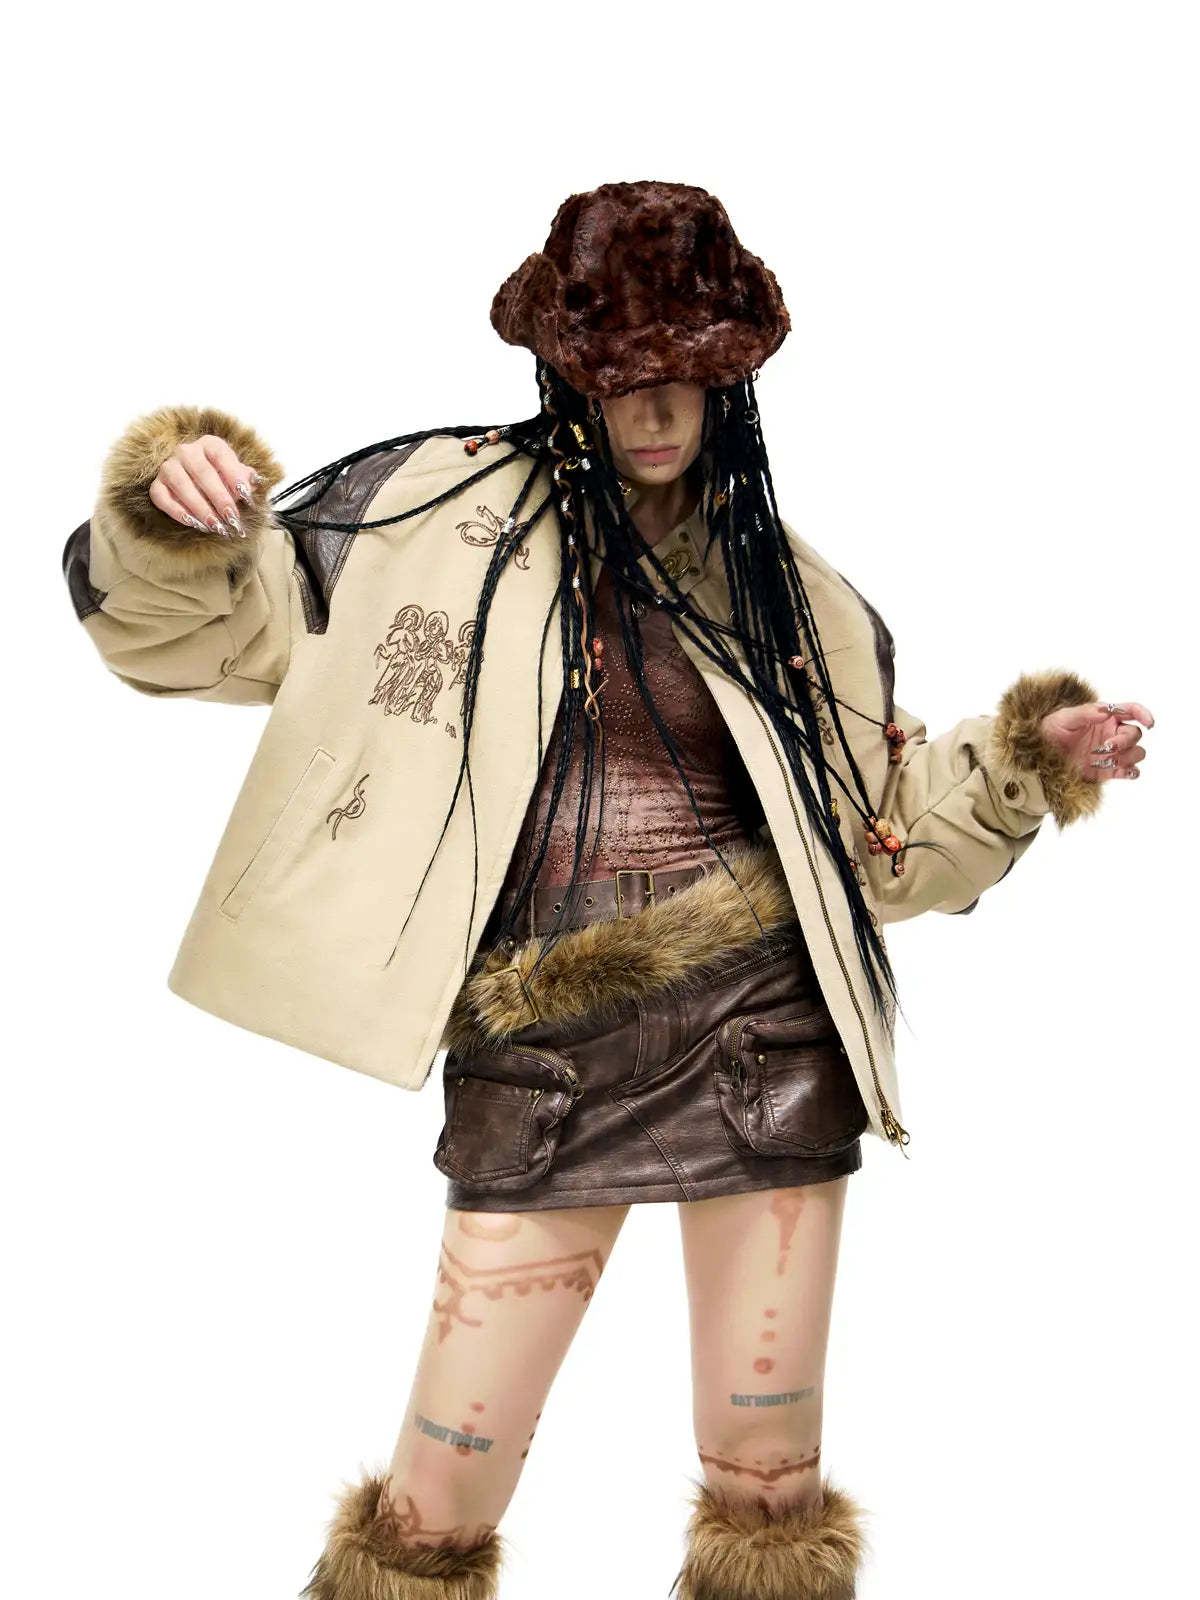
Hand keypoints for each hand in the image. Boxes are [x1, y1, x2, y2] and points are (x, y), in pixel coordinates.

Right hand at [148, 433, 263, 539]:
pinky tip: (194, 523)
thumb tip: (252, 484)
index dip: (234, 475)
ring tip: (216, 525)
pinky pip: (162, 498)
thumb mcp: (237, 474)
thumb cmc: (222, 478)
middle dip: (219, 497)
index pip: (221, 455)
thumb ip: (246, 478)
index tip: (246, 496)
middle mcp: (186, 451)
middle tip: (232, 518)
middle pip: (202, 472)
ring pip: (181, 485)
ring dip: (200, 507)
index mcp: (209, 444)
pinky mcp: (157, 484)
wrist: (198, 483)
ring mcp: (168, 466)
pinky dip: (177, 512)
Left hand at [1039, 699, 1153, 782]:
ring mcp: (1112, 753)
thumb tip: (1106, 711)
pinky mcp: (1108, 771)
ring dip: (1127, 756)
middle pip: (1135, 735)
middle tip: (1106, 746)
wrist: (1039, 757)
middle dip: (1125, 741)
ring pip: (1137, 753)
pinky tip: (1120, 771)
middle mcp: (1112, 734)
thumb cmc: (1050, 731)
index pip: (1132, 711)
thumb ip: (1085, 713)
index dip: (1144, 714)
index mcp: (1105, 717)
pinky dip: (1130, 772)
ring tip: (1104, 759)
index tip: (1149, 723)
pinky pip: (1130, 772)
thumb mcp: (1064, 718)